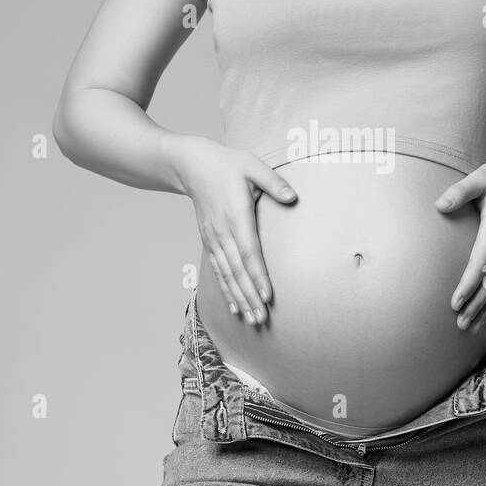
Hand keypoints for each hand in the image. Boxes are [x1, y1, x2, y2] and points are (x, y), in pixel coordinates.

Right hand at [175, 136, 297, 325]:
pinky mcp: (209, 242)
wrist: (192, 166)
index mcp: (236, 216)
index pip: (249, 253)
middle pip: (237, 271)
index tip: (268, 296)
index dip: (258, 277)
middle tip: (262, 319)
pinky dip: (227, 290)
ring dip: (239, 299)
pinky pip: (219, 271)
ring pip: (227, 275)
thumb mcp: (252, 165)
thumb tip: (293, 197)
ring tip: (251, 320)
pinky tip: (235, 306)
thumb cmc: (227, 165)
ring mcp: (214, 239)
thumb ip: (273, 182)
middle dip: (250, 297)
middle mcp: (223, 233)